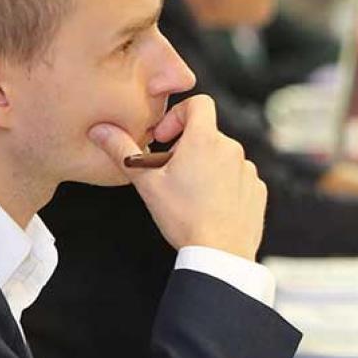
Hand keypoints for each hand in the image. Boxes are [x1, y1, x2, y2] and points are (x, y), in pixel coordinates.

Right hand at [92, 96, 265, 258]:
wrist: (220, 254)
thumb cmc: (184, 218)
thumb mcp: (146, 183)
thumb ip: (123, 151)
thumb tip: (100, 130)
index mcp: (205, 139)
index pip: (199, 103)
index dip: (178, 114)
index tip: (164, 138)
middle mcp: (232, 149)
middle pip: (207, 134)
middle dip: (187, 147)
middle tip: (169, 173)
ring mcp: (248, 170)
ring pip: (223, 157)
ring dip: (206, 167)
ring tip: (190, 194)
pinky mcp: (258, 190)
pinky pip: (239, 178)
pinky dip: (225, 185)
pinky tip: (210, 206)